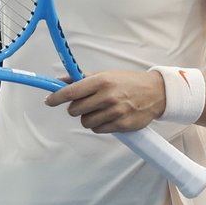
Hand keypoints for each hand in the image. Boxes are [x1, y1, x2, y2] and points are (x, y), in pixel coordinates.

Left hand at [43, 69, 166, 133]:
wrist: (155, 93)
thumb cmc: (128, 82)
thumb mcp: (105, 74)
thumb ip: (81, 78)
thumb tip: (59, 81)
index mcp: (101, 81)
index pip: (72, 91)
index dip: (57, 97)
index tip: (49, 100)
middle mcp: (107, 96)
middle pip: (75, 110)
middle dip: (75, 108)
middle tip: (84, 104)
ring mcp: (115, 112)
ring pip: (86, 122)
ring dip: (88, 118)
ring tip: (99, 110)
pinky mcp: (122, 125)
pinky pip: (99, 130)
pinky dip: (99, 125)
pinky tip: (108, 117)